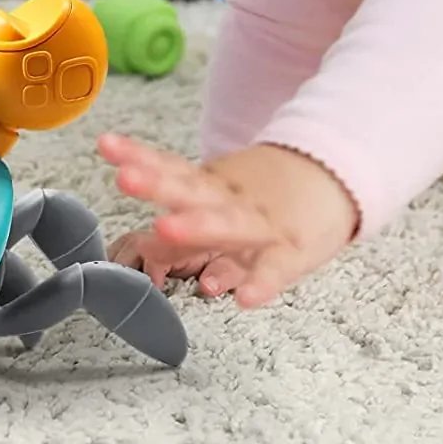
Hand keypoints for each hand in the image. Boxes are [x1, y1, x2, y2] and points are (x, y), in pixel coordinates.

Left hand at [98, 133, 359, 307]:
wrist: (337, 178)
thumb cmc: (267, 196)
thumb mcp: (222, 198)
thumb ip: (183, 218)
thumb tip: (143, 244)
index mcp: (213, 184)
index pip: (171, 166)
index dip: (138, 156)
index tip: (105, 144)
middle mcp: (232, 198)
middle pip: (192, 189)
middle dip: (157, 184)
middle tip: (125, 179)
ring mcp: (263, 222)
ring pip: (229, 223)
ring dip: (197, 227)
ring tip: (165, 231)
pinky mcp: (294, 250)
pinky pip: (276, 268)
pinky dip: (262, 282)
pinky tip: (245, 300)